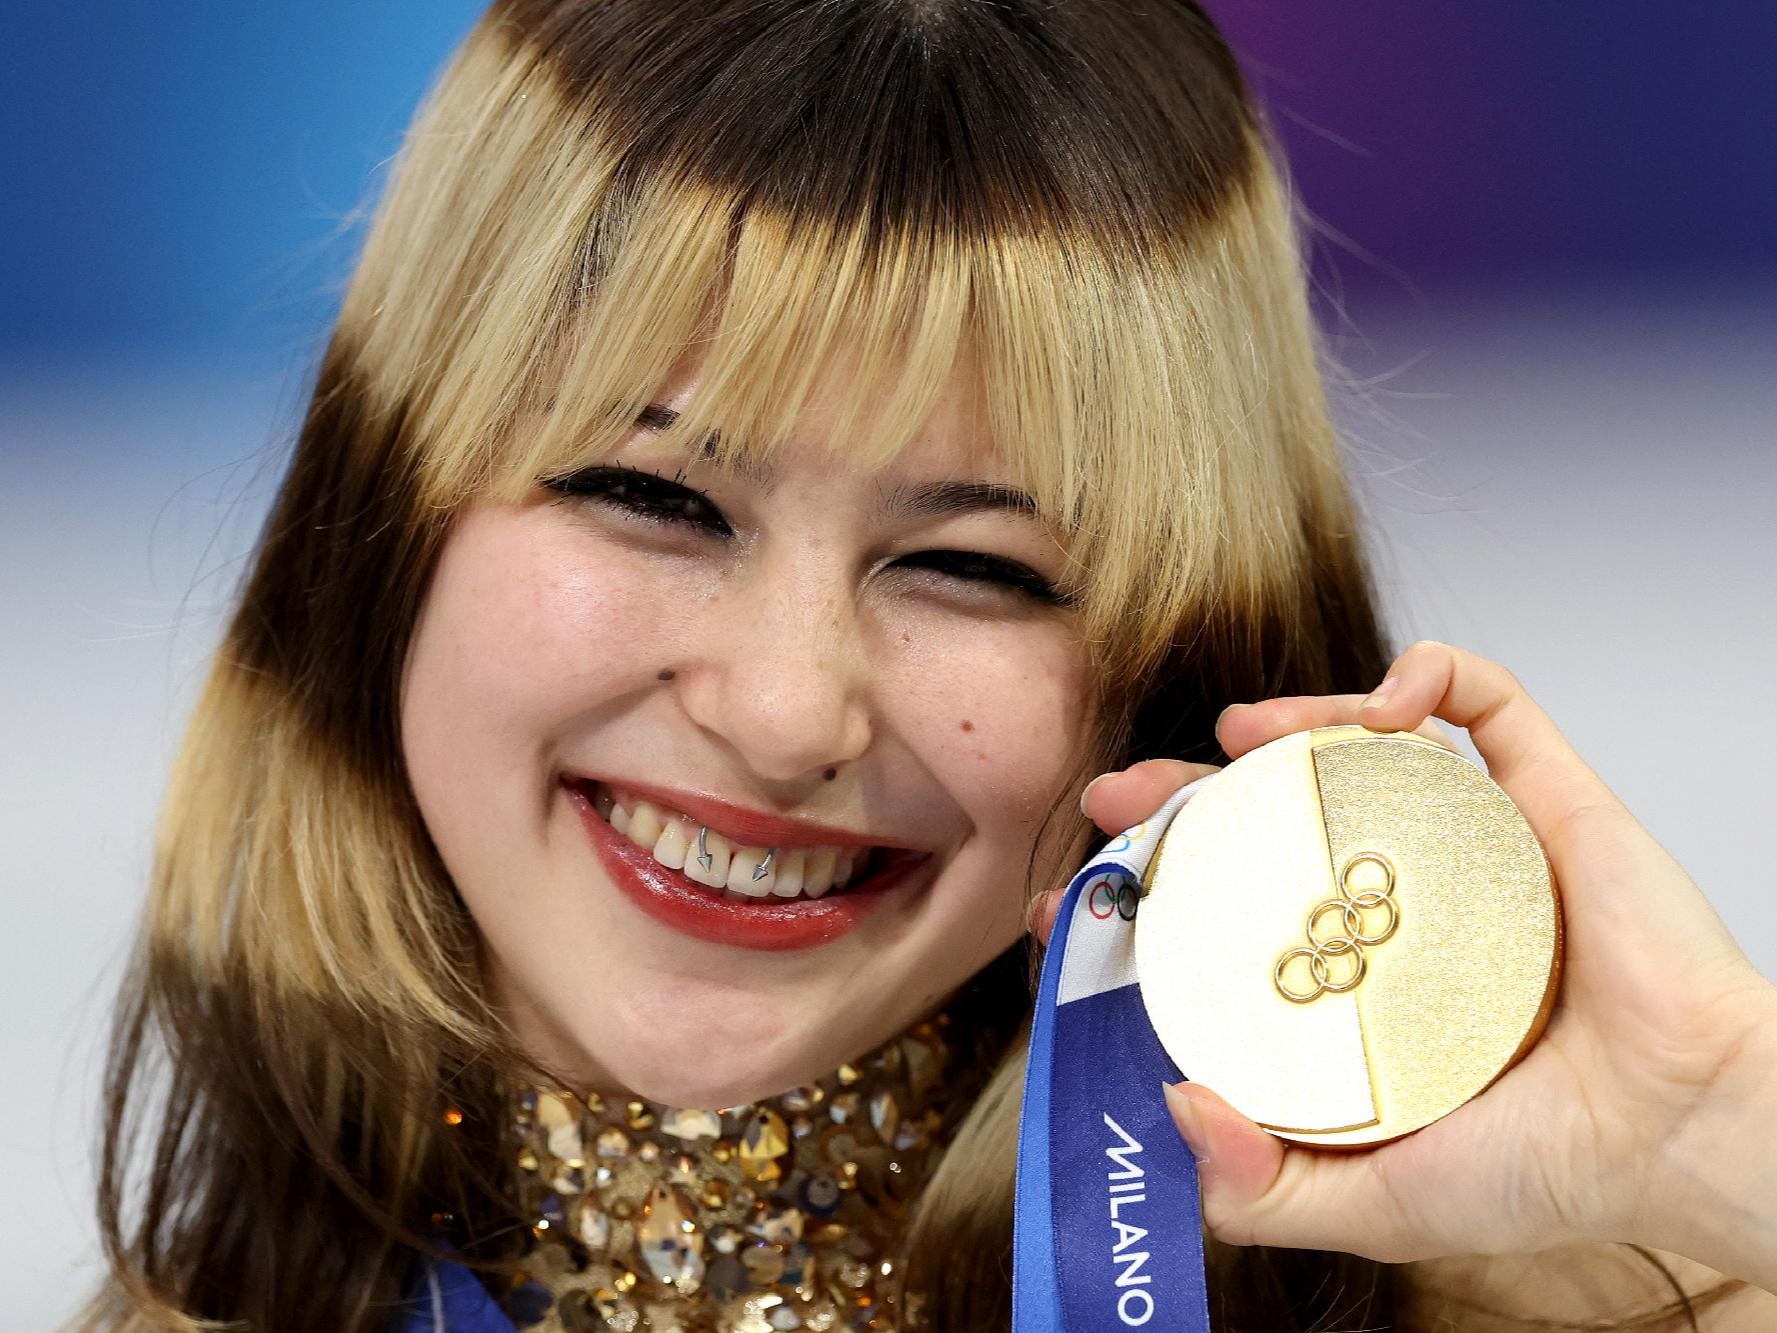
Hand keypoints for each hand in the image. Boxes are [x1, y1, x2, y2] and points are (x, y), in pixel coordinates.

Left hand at [1039, 641, 1776, 1290]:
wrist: (1692, 1134)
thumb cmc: (1555, 1171)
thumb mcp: (1378, 1203)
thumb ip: (1266, 1191)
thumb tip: (1176, 1105)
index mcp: (1353, 983)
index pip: (1223, 917)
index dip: (1146, 896)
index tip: (1075, 896)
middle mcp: (1400, 907)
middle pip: (1269, 821)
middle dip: (1183, 796)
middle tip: (1120, 794)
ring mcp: (1469, 846)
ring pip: (1361, 750)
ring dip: (1290, 720)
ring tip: (1237, 730)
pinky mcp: (1547, 798)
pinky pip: (1488, 705)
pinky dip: (1432, 674)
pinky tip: (1387, 698)